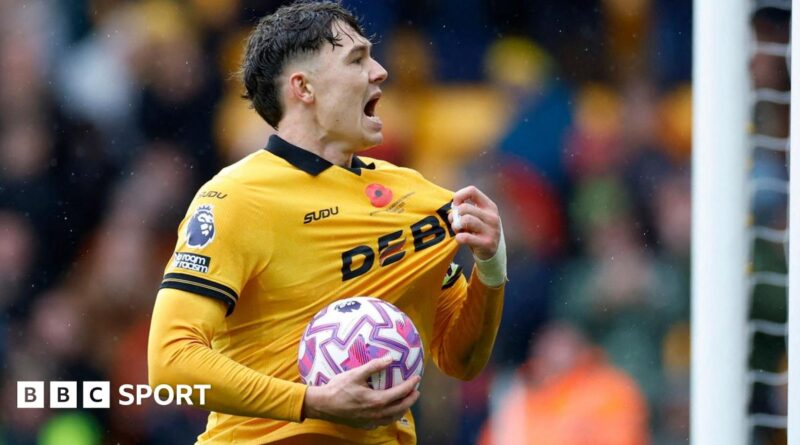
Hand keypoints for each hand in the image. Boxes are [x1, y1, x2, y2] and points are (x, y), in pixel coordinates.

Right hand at [302, 356, 419, 428]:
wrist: (323, 405)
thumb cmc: (338, 388)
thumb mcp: (356, 373)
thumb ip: (374, 366)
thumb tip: (390, 358)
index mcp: (377, 400)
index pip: (401, 393)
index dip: (411, 385)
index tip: (417, 378)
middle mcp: (377, 413)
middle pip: (401, 407)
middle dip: (411, 399)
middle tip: (416, 391)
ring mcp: (371, 421)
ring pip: (394, 417)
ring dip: (403, 409)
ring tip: (407, 401)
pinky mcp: (365, 425)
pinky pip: (384, 422)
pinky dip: (392, 416)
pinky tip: (390, 411)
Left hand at [450, 186, 501, 259]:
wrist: (491, 252)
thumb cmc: (479, 230)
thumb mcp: (477, 216)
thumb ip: (465, 209)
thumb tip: (453, 207)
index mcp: (490, 206)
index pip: (472, 191)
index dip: (459, 196)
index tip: (455, 206)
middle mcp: (492, 217)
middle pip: (465, 208)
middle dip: (455, 215)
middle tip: (455, 222)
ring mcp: (491, 230)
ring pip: (465, 220)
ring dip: (456, 226)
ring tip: (458, 230)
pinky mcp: (487, 243)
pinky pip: (464, 237)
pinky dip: (458, 238)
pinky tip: (461, 239)